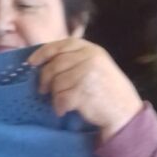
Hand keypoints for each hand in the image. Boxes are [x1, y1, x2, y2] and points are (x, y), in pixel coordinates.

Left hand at [28, 39, 142, 141]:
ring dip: (54, 96)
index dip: (43, 52)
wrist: (124, 112)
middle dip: (45, 78)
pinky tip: (65, 110)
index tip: (31, 62)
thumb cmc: (107, 90)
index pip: (61, 45)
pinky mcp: (82, 92)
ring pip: (56, 83)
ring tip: (61, 102)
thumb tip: (46, 61)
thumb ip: (76, 59)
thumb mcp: (96, 66)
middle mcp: (89, 59)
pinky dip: (59, 106)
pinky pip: (60, 98)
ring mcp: (86, 74)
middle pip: (55, 64)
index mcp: (92, 49)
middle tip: (43, 89)